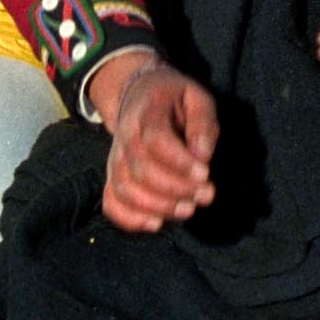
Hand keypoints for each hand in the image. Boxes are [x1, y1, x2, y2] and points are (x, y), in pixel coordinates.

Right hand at [95, 56, 217, 232]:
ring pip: (127, 191)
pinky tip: (156, 223)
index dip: (179, 162)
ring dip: (158, 207)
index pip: (155, 140)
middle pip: (142, 171)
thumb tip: (203, 155)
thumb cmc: (174, 100)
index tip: (205, 174)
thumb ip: (203, 123)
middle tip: (206, 195)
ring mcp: (115, 160)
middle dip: (176, 189)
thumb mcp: (196, 98)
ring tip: (188, 210)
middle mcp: (125, 138)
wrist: (137, 96)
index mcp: (147, 114)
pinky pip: (112, 204)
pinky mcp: (113, 178)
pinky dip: (130, 219)